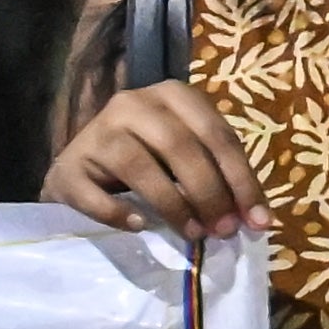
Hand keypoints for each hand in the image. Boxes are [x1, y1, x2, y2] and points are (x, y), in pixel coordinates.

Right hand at [46, 75, 271, 239]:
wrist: (81, 166)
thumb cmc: (148, 157)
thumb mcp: (187, 155)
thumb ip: (220, 175)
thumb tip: (258, 218)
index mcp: (173, 95)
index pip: (217, 135)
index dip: (242, 180)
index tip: (258, 220)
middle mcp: (133, 104)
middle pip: (181, 148)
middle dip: (210, 194)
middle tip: (224, 230)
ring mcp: (96, 132)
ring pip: (140, 168)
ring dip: (174, 205)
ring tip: (194, 234)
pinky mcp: (69, 165)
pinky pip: (95, 195)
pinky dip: (120, 213)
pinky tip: (140, 226)